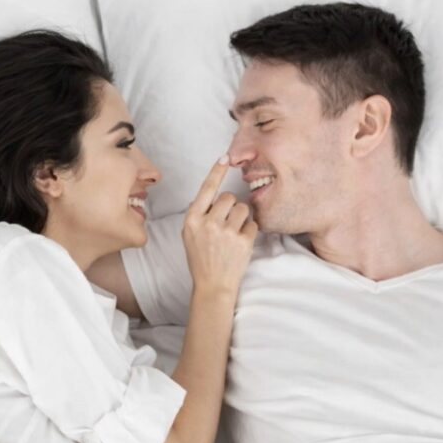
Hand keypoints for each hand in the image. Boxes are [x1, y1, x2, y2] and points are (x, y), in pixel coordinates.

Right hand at [182, 155, 257, 294]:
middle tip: (227, 222)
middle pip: (229, 197)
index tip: (225, 157)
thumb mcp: (189, 235)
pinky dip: (250, 232)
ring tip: (234, 233)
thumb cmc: (201, 259)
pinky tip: (240, 243)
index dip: (216, 171)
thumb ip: (198, 214)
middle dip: (232, 206)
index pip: (206, 188)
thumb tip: (209, 194)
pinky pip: (253, 224)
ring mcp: (226, 232)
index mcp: (192, 219)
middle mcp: (208, 223)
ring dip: (243, 218)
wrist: (213, 285)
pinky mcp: (243, 241)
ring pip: (244, 208)